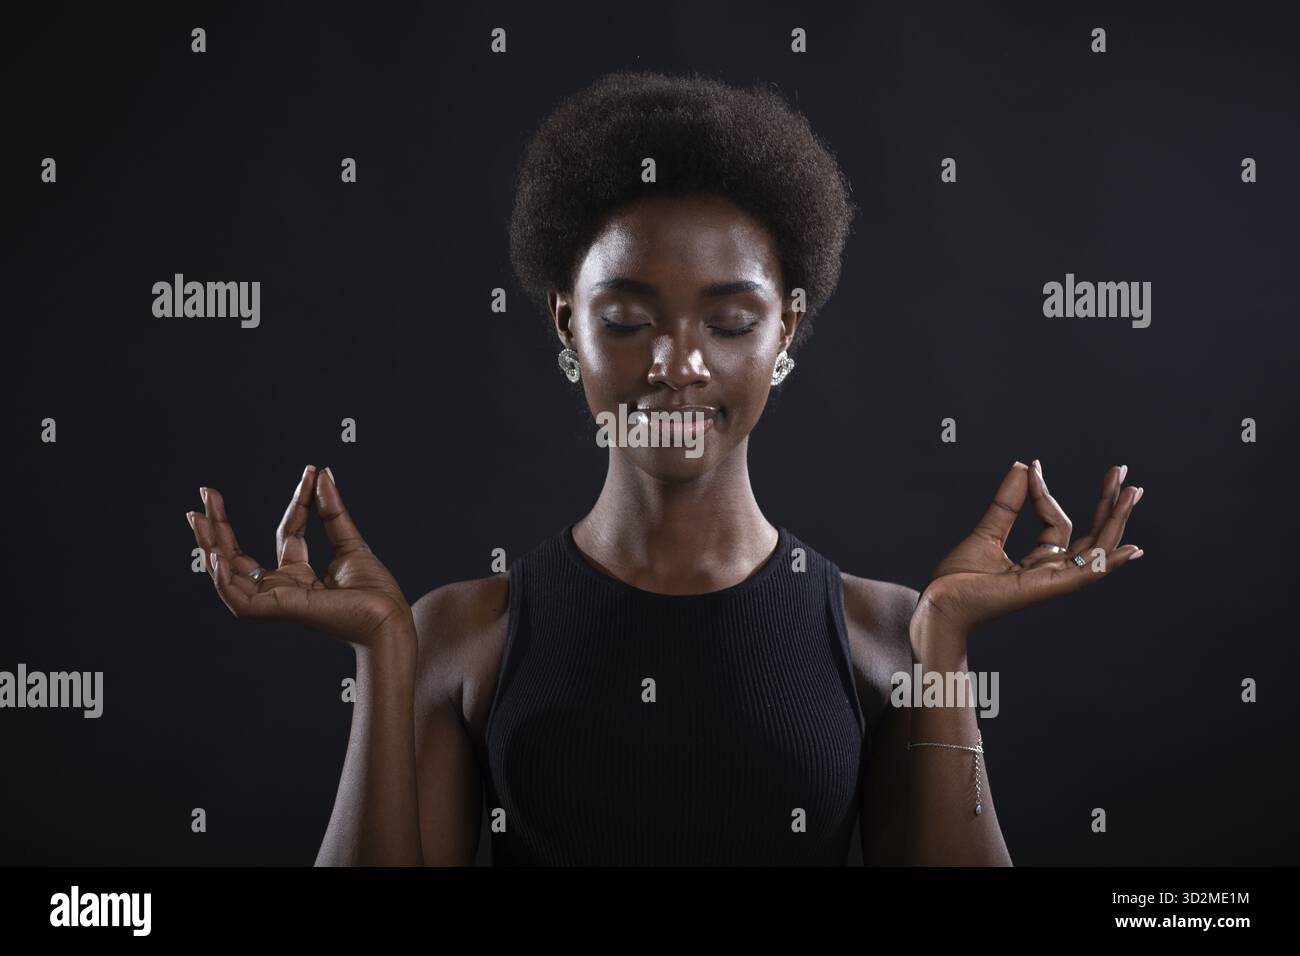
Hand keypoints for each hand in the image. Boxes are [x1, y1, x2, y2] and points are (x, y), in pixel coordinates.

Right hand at [186, 466, 414, 647]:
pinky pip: (241, 599)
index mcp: (301, 575)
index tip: (310, 472)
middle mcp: (283, 587)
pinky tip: (215, 555)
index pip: (287, 533)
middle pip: (240, 556)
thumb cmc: (376, 592)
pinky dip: (223, 580)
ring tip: (198, 516)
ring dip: (210, 546)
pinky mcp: (279, 609)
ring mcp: (278, 599)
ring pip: (230, 576)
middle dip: (219, 526)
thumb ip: (332, 511)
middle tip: (205, 492)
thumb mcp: (351, 543)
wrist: (390, 618)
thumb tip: (321, 473)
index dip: (296, 502)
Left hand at [914, 460, 1144, 637]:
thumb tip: (1024, 467)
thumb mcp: (986, 532)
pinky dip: (1108, 561)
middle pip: (1091, 536)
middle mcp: (1050, 572)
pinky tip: (1128, 548)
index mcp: (1038, 563)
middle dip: (1109, 504)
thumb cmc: (957, 579)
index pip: (1057, 524)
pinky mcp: (1046, 588)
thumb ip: (1008, 503)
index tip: (1032, 467)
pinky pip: (1084, 573)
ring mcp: (1051, 581)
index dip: (1045, 493)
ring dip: (1116, 520)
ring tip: (1132, 491)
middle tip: (1122, 471)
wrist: (939, 603)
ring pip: (1096, 549)